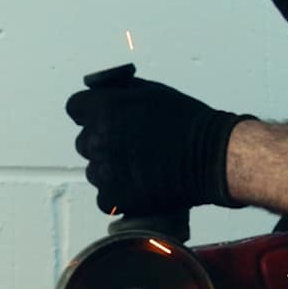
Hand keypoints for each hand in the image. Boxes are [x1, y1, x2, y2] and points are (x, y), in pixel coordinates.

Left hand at [65, 64, 252, 215]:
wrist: (212, 157)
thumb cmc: (187, 121)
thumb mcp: (150, 91)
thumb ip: (118, 90)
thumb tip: (99, 90)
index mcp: (103, 108)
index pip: (75, 107)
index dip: (92, 113)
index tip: (105, 118)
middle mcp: (98, 139)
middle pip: (85, 141)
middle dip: (103, 143)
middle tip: (131, 147)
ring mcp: (104, 171)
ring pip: (95, 170)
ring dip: (111, 170)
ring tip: (141, 168)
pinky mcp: (113, 198)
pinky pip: (105, 198)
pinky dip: (119, 195)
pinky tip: (141, 186)